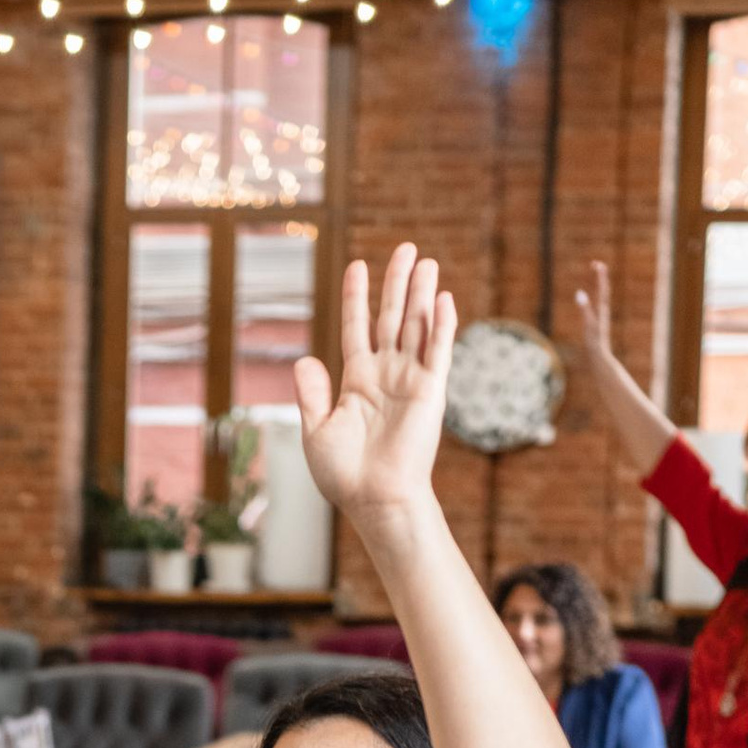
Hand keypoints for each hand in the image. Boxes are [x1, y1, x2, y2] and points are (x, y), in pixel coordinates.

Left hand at [292, 246, 454, 521]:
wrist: (374, 500)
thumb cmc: (344, 474)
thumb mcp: (317, 430)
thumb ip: (311, 393)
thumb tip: (304, 359)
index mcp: (358, 380)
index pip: (358, 328)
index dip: (357, 297)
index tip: (357, 265)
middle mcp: (386, 374)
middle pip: (392, 317)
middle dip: (398, 283)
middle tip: (406, 248)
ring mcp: (411, 380)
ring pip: (417, 326)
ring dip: (421, 294)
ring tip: (425, 261)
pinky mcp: (431, 392)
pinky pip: (438, 352)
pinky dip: (441, 325)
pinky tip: (443, 299)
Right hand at [569, 259, 616, 368]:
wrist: (601, 358)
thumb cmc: (594, 342)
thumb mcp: (588, 324)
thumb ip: (584, 308)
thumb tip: (579, 293)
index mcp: (602, 309)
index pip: (602, 288)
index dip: (600, 276)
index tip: (598, 263)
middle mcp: (603, 311)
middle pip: (603, 290)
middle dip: (600, 277)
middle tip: (597, 264)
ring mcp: (601, 317)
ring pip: (602, 297)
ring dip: (599, 285)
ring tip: (597, 277)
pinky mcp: (598, 324)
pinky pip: (598, 306)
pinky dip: (596, 298)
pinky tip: (594, 299)